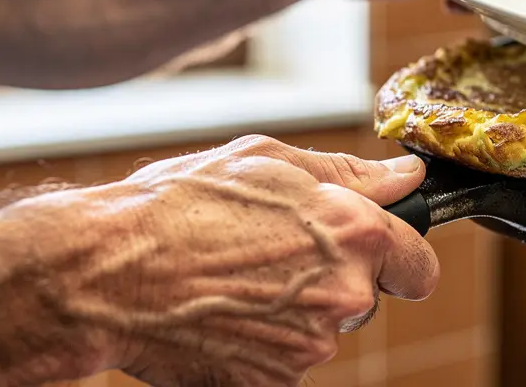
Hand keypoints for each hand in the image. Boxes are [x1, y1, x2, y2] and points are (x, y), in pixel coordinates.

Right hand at [0, 136, 436, 386]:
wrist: (106, 273)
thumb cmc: (181, 205)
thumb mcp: (268, 161)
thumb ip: (351, 173)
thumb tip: (405, 177)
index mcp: (355, 234)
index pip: (419, 266)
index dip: (402, 258)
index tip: (382, 256)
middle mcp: (344, 295)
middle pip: (365, 297)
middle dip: (334, 279)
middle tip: (273, 255)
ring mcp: (309, 346)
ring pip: (321, 328)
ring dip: (294, 310)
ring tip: (236, 279)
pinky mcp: (273, 383)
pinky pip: (285, 361)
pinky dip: (262, 343)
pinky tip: (224, 311)